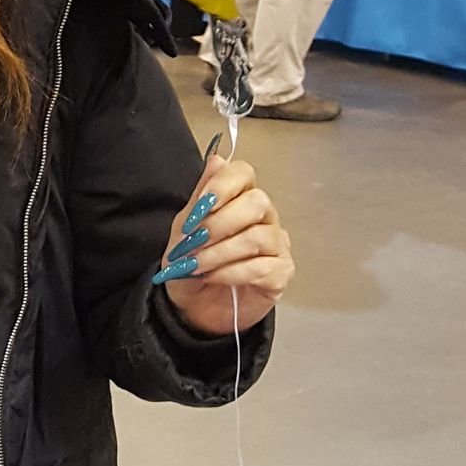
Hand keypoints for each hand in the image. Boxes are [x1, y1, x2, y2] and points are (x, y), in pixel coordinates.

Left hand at [156, 154, 293, 337]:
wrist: (193, 306)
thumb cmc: (191, 263)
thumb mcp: (184, 230)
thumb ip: (200, 197)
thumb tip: (216, 159)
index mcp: (240, 198)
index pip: (243, 173)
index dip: (220, 187)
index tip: (195, 211)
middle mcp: (264, 217)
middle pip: (256, 203)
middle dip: (218, 224)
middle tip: (193, 243)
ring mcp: (277, 245)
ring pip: (257, 237)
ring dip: (219, 253)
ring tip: (196, 267)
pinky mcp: (281, 273)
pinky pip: (262, 267)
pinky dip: (231, 273)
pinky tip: (213, 278)